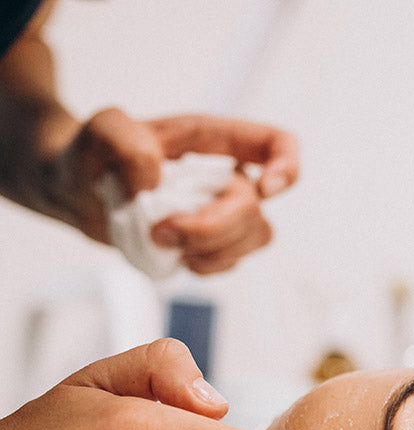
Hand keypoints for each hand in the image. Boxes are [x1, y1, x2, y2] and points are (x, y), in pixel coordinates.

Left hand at [52, 108, 299, 273]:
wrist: (77, 192)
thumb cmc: (95, 153)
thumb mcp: (101, 129)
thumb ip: (126, 143)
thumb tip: (156, 182)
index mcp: (214, 140)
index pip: (275, 144)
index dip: (286, 167)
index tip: (264, 190)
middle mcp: (227, 176)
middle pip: (255, 209)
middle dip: (211, 228)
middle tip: (161, 229)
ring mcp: (224, 213)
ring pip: (254, 239)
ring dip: (209, 250)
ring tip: (163, 241)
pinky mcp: (213, 244)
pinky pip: (231, 262)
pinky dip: (204, 265)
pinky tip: (175, 255)